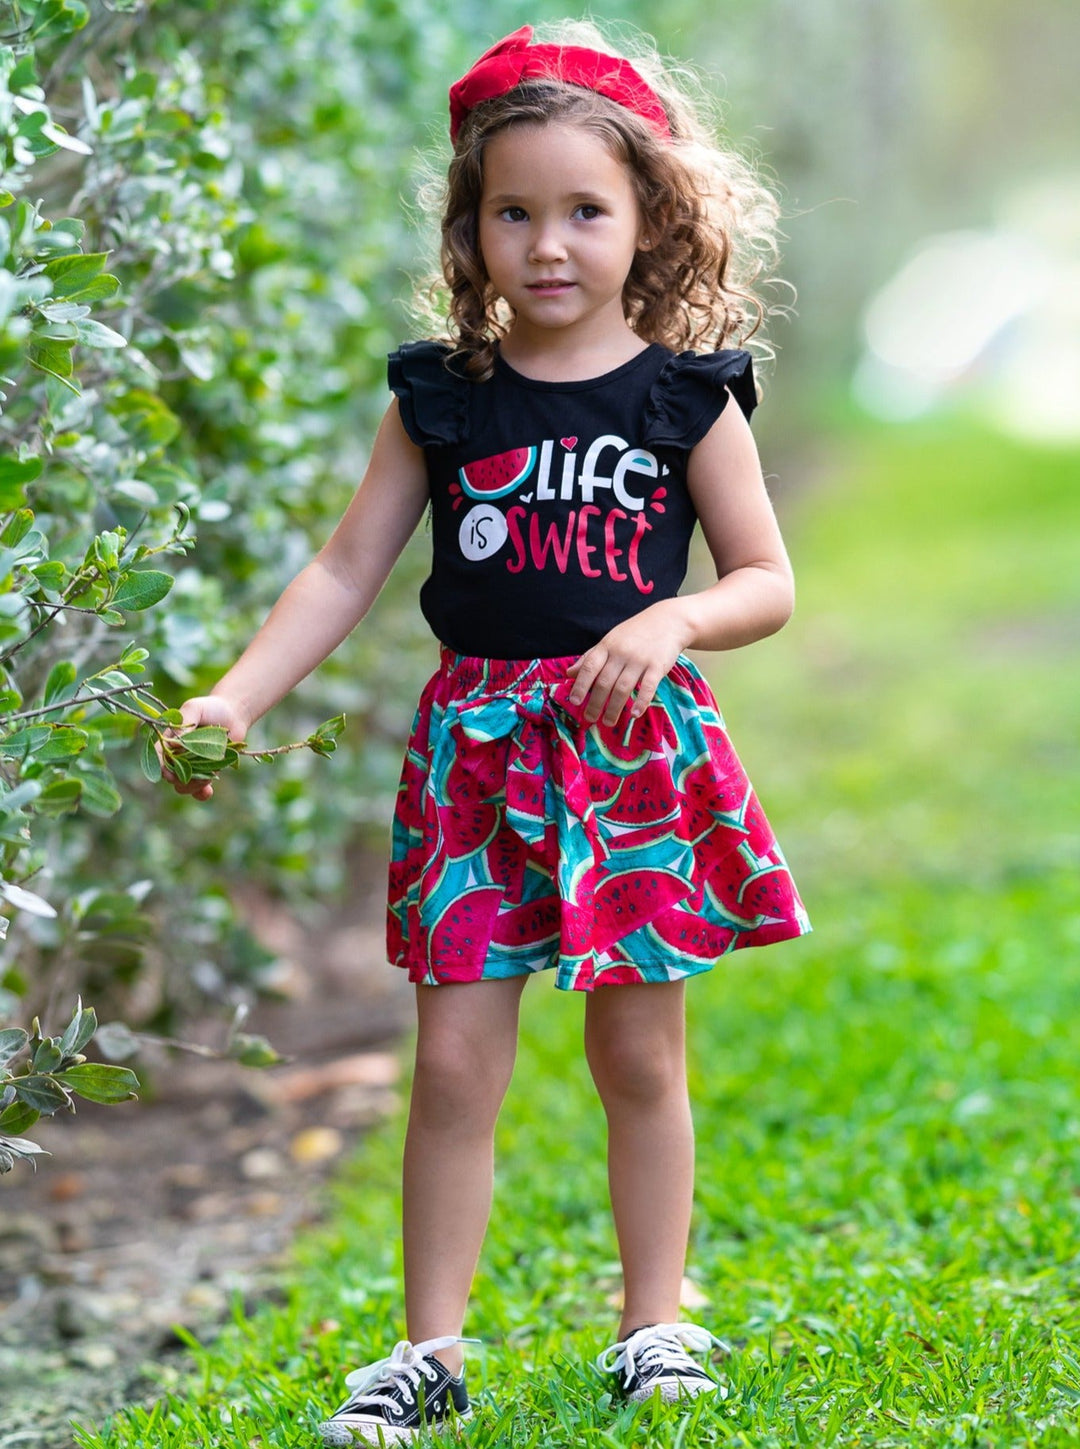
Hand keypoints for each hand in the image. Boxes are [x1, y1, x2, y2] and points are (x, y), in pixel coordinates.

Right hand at [159, 694, 249, 801]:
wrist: (233, 714)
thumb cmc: (210, 708)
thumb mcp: (194, 708)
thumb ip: (183, 723)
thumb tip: (174, 744)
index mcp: (168, 741)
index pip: (158, 756)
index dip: (160, 766)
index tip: (168, 773)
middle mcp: (177, 756)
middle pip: (169, 775)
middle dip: (179, 778)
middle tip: (194, 775)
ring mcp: (191, 766)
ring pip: (183, 785)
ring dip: (193, 785)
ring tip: (209, 778)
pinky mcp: (206, 773)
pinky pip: (199, 791)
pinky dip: (202, 794)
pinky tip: (209, 791)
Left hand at [565, 600, 692, 726]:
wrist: (668, 621)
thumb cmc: (635, 633)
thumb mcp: (610, 641)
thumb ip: (590, 657)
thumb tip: (569, 674)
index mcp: (607, 646)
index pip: (590, 667)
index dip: (581, 685)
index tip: (574, 701)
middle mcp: (621, 653)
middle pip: (604, 682)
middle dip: (595, 703)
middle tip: (589, 718)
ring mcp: (640, 659)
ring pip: (623, 688)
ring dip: (614, 708)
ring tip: (608, 722)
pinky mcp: (657, 666)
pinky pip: (648, 687)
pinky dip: (641, 702)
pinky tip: (634, 714)